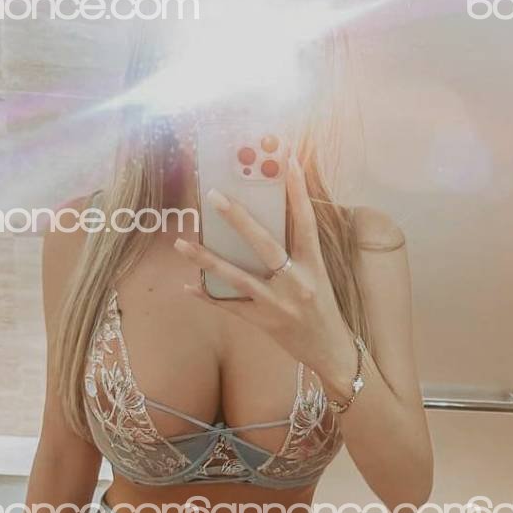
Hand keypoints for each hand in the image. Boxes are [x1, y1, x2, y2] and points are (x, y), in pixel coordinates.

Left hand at [173, 156, 357, 395]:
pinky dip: (207, 296)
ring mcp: (278, 303)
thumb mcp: (318, 275)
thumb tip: (269, 220)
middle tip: (213, 195)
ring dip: (207, 258)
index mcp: (314, 265)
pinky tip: (187, 285)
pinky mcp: (263, 322)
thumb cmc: (323, 309)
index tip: (287, 160)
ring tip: (181, 242)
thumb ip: (297, 250)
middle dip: (238, 218)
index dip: (297, 190)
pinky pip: (229, 306)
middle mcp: (296, 282)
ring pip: (237, 276)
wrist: (331, 351)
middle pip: (265, 244)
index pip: (305, 221)